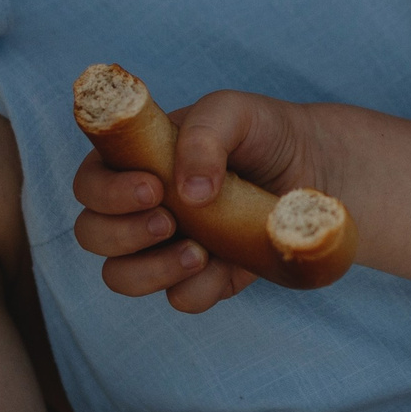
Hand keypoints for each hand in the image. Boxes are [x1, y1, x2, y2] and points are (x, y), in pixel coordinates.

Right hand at [70, 88, 329, 312]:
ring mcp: (168, 247)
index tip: (152, 187)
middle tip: (169, 221)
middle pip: (92, 235)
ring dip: (151, 270)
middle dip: (122, 234)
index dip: (106, 192)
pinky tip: (225, 264)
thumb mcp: (235, 112)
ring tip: (198, 251)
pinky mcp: (203, 277)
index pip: (89, 182)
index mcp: (135, 162)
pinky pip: (179, 299)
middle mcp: (140, 207)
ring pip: (121, 277)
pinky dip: (197, 288)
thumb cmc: (265, 132)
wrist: (320, 170)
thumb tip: (189, 194)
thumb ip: (205, 135)